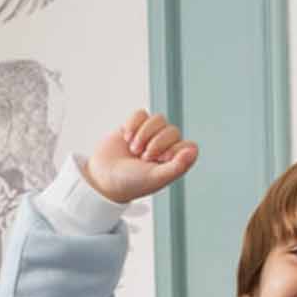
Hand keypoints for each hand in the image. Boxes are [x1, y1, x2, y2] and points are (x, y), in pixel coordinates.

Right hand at [83, 109, 198, 204]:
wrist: (103, 177)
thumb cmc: (131, 182)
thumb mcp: (155, 178)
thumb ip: (176, 167)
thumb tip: (193, 151)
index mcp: (175, 163)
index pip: (189, 146)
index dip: (175, 150)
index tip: (161, 160)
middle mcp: (166, 148)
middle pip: (173, 130)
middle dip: (156, 143)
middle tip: (143, 158)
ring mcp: (151, 135)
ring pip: (158, 119)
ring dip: (144, 134)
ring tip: (133, 150)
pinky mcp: (135, 125)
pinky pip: (141, 113)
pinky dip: (133, 124)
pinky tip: (126, 138)